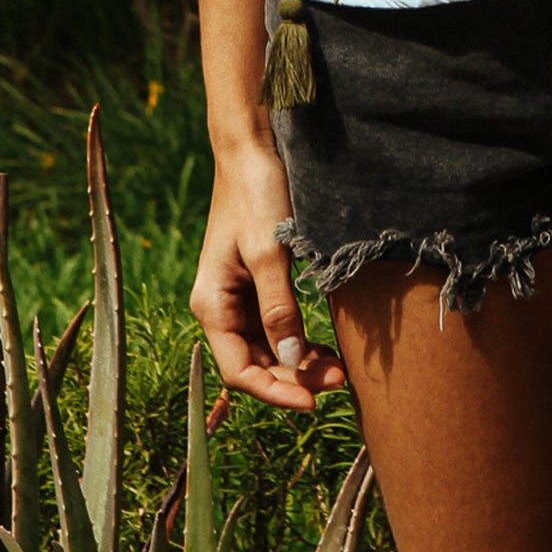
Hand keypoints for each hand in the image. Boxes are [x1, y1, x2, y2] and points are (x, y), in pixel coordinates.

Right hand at [189, 141, 346, 409]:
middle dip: (294, 379)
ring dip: (300, 363)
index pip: (240, 371)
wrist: (252, 148)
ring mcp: (238, 296)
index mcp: (212, 304)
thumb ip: (277, 307)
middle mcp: (220, 306)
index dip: (275, 392)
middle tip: (339, 382)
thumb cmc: (256, 193)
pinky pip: (276, 324)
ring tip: (340, 370)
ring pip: (268, 348)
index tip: (312, 402)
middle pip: (256, 364)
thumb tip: (289, 360)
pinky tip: (325, 347)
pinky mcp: (257, 282)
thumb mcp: (268, 251)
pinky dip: (299, 339)